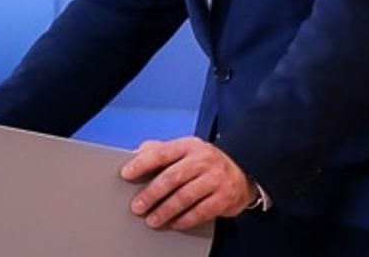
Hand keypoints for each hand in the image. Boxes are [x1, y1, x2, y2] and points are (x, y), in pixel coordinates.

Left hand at [119, 136, 256, 230]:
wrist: (242, 170)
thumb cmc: (204, 162)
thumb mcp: (184, 150)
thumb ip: (160, 150)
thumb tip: (134, 155)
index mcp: (189, 145)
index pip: (161, 153)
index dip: (142, 164)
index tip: (126, 174)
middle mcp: (203, 160)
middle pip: (172, 178)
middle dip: (151, 194)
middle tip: (137, 207)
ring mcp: (216, 178)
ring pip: (185, 197)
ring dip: (165, 211)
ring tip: (152, 219)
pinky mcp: (225, 197)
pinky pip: (201, 211)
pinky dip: (185, 220)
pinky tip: (173, 223)